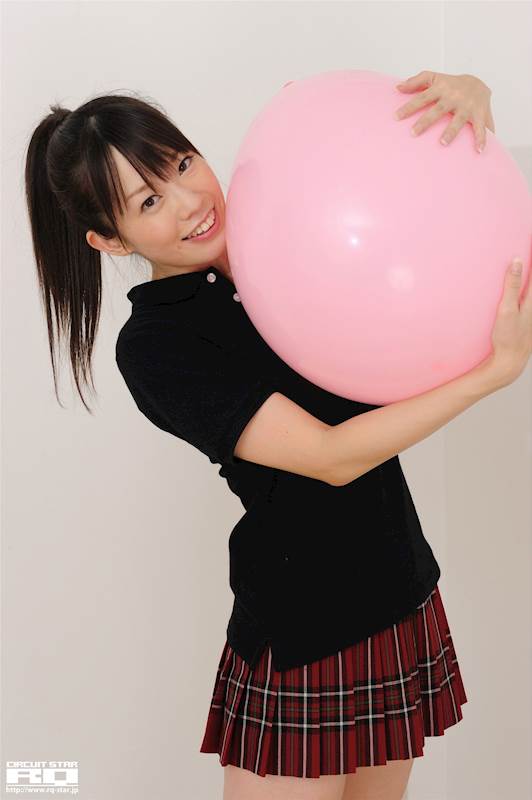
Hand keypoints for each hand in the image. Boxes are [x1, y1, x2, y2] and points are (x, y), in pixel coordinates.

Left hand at [394, 70, 494, 152]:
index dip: (409, 107)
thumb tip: (397, 87)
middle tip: (413, 133)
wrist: (478, 83)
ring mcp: (467, 106)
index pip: (422, 97)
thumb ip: (416, 81)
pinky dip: (481, 138)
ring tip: (442, 143)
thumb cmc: (451, 84)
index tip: (396, 117)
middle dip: (425, 121)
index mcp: (441, 88)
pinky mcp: (479, 114)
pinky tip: (478, 150)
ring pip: (458, 120)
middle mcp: (454, 97)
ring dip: (451, 131)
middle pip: (438, 110)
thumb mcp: (434, 77)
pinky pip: (480, 127)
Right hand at [483, 257, 531, 387]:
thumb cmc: (508, 337)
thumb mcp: (507, 309)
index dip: (531, 260)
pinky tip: (520, 297)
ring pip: (531, 296)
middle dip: (529, 272)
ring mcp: (531, 316)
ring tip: (523, 274)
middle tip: (525, 258)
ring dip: (527, 284)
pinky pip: (528, 304)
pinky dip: (525, 295)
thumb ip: (512, 285)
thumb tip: (517, 261)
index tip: (528, 243)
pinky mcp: (526, 324)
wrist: (509, 362)